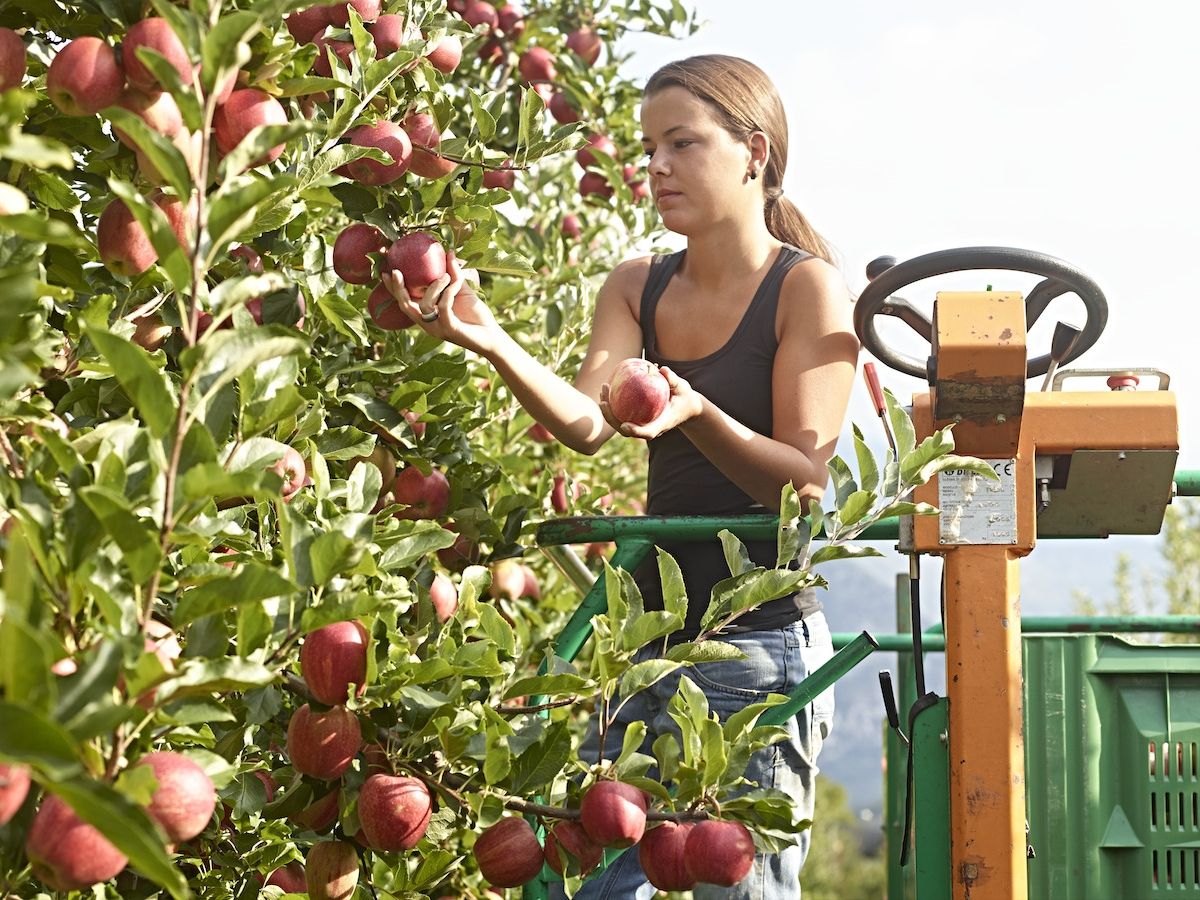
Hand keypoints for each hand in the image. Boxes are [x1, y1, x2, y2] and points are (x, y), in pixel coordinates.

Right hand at [383, 252, 502, 355]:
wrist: (493, 336)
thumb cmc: (475, 315)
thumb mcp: (462, 290)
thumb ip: (453, 274)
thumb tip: (449, 252)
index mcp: (426, 314)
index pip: (404, 301)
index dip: (393, 288)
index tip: (385, 271)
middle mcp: (427, 323)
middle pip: (405, 306)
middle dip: (398, 288)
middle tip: (396, 271)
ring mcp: (437, 328)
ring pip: (424, 305)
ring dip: (433, 287)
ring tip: (446, 275)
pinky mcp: (449, 330)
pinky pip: (443, 308)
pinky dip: (448, 293)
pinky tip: (456, 285)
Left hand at [599, 366, 703, 439]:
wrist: (685, 406)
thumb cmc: (684, 397)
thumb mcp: (683, 388)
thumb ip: (673, 380)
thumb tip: (662, 369)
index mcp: (661, 425)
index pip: (647, 432)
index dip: (635, 431)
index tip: (624, 425)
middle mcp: (648, 427)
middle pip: (626, 430)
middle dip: (612, 418)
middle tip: (604, 401)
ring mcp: (641, 424)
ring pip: (620, 423)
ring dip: (608, 410)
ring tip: (602, 390)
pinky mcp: (637, 418)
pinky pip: (621, 412)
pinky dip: (613, 402)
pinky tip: (608, 387)